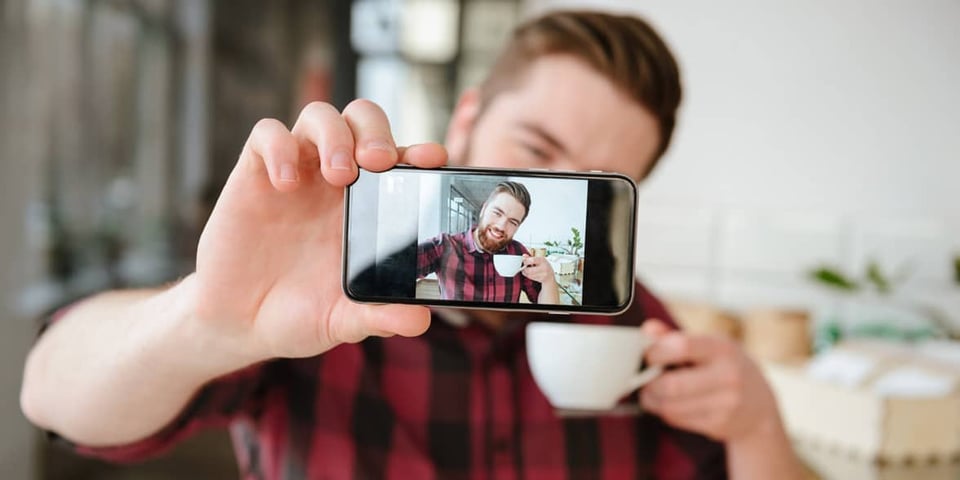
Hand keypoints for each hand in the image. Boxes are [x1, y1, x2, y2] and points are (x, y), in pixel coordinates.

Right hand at [188, 100, 446, 360]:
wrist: (240, 322)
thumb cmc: (301, 313)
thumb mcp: (344, 320)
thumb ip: (380, 317)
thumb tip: (419, 320)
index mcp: (372, 205)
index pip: (402, 159)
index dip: (420, 151)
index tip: (432, 160)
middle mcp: (337, 180)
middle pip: (363, 120)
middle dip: (376, 131)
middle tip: (378, 162)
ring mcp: (298, 172)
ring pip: (320, 115)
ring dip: (335, 134)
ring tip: (338, 173)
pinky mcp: (255, 175)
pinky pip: (266, 135)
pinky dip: (279, 147)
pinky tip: (285, 183)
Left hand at [520, 254, 555, 283]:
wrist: (550, 276)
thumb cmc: (544, 266)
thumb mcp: (539, 260)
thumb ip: (530, 258)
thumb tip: (524, 256)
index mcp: (542, 260)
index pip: (532, 260)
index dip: (526, 261)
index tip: (524, 261)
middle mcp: (544, 267)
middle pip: (529, 270)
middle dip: (524, 268)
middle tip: (524, 267)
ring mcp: (543, 274)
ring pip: (529, 274)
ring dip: (525, 272)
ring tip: (527, 270)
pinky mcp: (541, 279)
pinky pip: (531, 277)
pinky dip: (528, 275)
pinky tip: (530, 273)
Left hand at [639, 320, 780, 441]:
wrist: (760, 406)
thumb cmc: (726, 368)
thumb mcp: (709, 346)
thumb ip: (675, 337)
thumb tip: (648, 329)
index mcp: (722, 348)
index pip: (682, 347)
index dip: (656, 352)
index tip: (648, 356)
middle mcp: (728, 375)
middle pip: (671, 385)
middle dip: (649, 384)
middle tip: (645, 380)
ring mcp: (725, 403)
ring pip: (670, 406)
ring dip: (653, 400)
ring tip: (652, 394)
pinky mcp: (719, 424)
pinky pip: (677, 419)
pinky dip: (665, 412)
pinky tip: (670, 405)